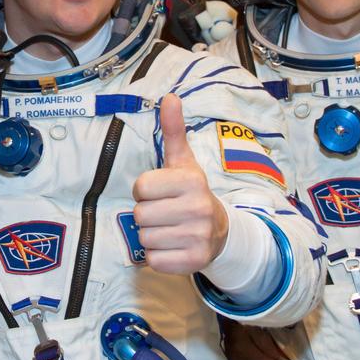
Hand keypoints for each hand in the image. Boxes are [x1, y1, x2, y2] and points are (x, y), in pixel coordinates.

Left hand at [132, 94, 228, 274]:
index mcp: (192, 181)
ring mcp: (198, 237)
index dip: (145, 190)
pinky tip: (172, 246)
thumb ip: (173, 131)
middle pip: (140, 214)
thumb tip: (169, 97)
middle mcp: (198, 208)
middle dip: (147, 214)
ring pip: (145, 238)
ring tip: (169, 228)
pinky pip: (153, 261)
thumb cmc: (191, 193)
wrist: (219, 231)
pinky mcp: (194, 262)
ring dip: (151, 235)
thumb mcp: (183, 162)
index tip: (161, 192)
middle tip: (164, 212)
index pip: (141, 187)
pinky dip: (157, 256)